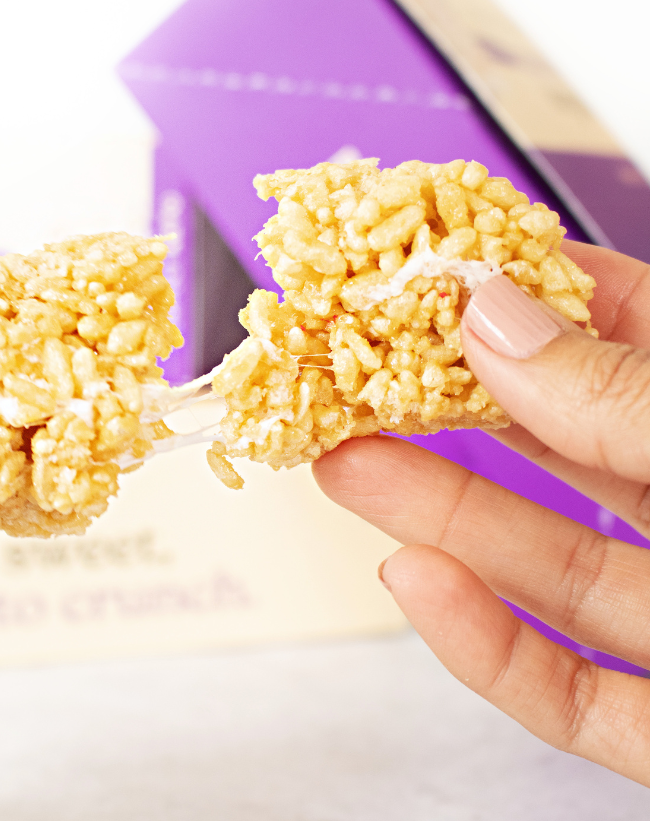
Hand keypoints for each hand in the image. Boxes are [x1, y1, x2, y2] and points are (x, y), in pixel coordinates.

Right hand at [312, 240, 649, 785]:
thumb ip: (625, 394)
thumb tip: (496, 312)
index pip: (616, 328)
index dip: (517, 291)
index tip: (421, 269)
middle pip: (556, 444)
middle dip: (441, 407)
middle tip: (345, 374)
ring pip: (544, 559)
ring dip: (432, 513)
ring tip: (337, 463)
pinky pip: (568, 689)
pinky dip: (483, 644)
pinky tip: (416, 585)